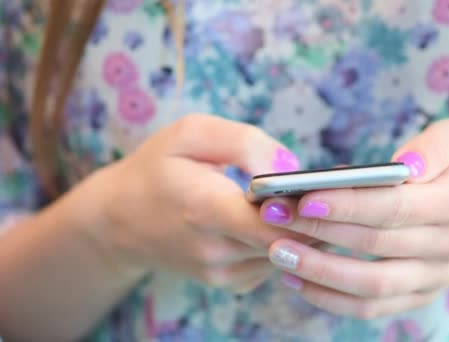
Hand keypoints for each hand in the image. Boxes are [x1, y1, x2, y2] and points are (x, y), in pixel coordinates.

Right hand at [88, 114, 311, 292]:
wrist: (119, 220)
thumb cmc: (157, 169)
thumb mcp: (192, 134)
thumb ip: (245, 142)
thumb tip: (291, 168)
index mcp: (205, 209)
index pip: (277, 223)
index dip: (309, 206)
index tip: (327, 183)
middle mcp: (215, 250)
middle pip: (290, 241)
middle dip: (315, 216)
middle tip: (327, 189)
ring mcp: (222, 273)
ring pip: (288, 254)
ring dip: (302, 229)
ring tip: (301, 198)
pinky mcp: (229, 283)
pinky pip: (274, 262)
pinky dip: (284, 241)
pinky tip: (274, 218)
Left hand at [260, 119, 448, 317]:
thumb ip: (435, 146)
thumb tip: (403, 166)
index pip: (397, 207)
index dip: (350, 205)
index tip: (304, 198)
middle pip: (377, 245)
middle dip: (320, 232)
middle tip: (273, 216)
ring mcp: (433, 278)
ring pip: (372, 285)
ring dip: (320, 272)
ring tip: (278, 252)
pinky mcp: (417, 296)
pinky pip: (372, 308)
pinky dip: (331, 299)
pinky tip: (296, 280)